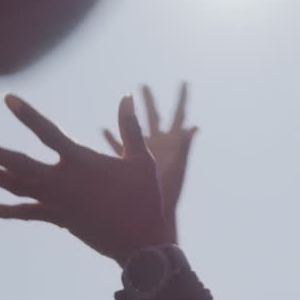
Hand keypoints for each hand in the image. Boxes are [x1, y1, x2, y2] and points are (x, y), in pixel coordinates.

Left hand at [0, 94, 170, 264]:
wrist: (141, 243)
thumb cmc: (145, 199)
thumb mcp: (141, 160)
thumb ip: (129, 127)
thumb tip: (126, 96)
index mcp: (81, 162)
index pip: (47, 132)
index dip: (26, 115)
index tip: (6, 99)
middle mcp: (62, 181)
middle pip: (16, 163)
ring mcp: (57, 203)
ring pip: (14, 187)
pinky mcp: (58, 220)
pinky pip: (26, 214)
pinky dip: (6, 211)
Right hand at [102, 82, 197, 241]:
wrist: (153, 218)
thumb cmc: (167, 195)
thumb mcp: (176, 167)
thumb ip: (183, 146)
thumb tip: (194, 127)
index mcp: (172, 143)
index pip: (178, 115)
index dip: (182, 98)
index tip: (184, 82)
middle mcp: (158, 146)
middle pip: (154, 117)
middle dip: (149, 101)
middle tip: (143, 86)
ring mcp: (144, 154)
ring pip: (134, 129)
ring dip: (128, 115)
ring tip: (126, 101)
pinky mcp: (131, 165)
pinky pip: (119, 146)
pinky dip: (112, 137)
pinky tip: (104, 128)